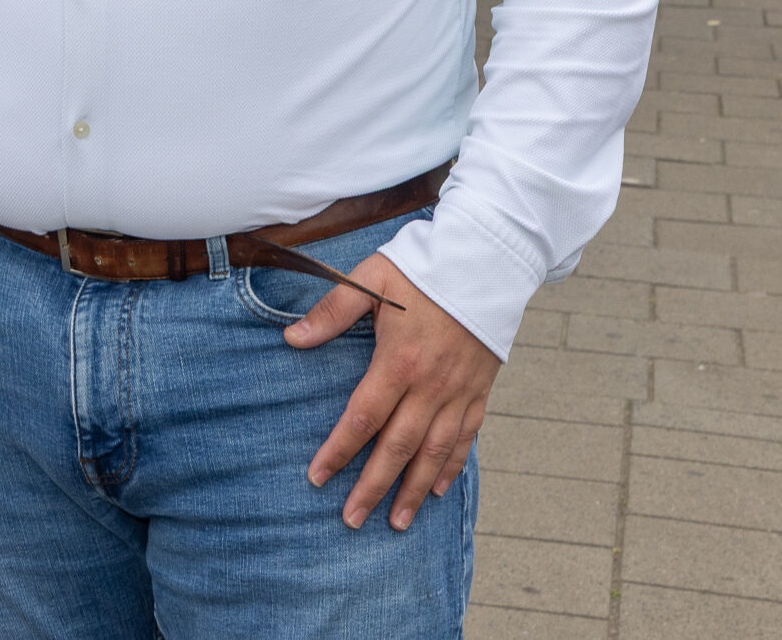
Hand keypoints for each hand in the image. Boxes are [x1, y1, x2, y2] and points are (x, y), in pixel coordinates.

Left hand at [286, 251, 499, 531]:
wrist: (489, 260)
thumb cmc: (425, 266)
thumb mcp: (373, 277)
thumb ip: (333, 310)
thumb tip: (292, 338)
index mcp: (399, 361)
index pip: (362, 419)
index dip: (339, 451)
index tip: (317, 478)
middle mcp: (430, 386)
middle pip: (397, 448)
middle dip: (372, 487)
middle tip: (351, 520)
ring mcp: (458, 392)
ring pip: (434, 453)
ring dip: (412, 491)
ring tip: (395, 522)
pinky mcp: (479, 390)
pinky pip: (466, 437)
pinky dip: (451, 467)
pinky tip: (436, 489)